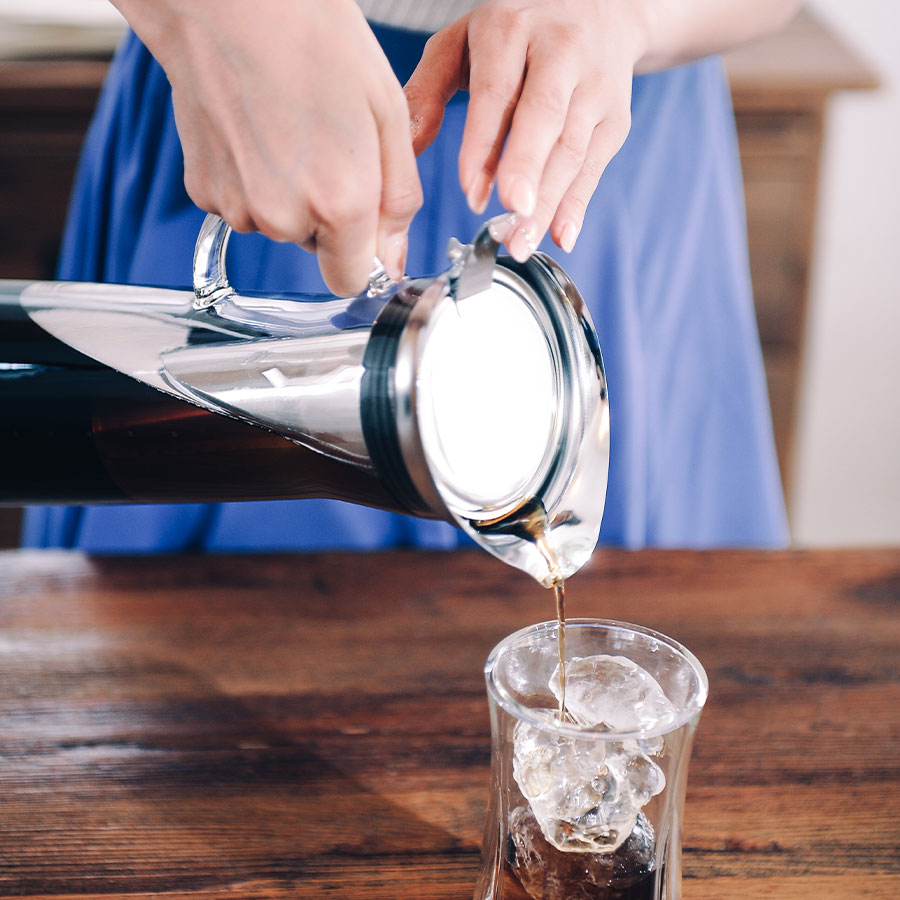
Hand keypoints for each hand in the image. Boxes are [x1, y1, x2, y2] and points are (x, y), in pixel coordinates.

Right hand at [114, 0, 421, 294]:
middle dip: (328, 213)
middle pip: (317, 248)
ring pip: (280, 225)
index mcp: (341, 204)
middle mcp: (285, 217)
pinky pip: (244, 205)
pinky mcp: (204, 191)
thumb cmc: (311, 39)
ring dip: (289, 195)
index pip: (352, 280)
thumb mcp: (387, 115)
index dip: (361, 251)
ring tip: (288, 129)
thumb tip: (392, 261)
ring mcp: (239, 206)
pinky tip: (255, 131)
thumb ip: (397, 200)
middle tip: (325, 144)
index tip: (360, 216)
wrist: (229, 3)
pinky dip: (252, 180)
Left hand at [404, 0, 647, 260]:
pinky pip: (594, 166)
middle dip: (527, 167)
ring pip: (572, 148)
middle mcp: (562, 51)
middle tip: (511, 210)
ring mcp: (595, 86)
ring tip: (521, 243)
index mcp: (513, 28)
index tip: (470, 191)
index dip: (484, 143)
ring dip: (548, 201)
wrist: (602, 8)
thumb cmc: (516, 32)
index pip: (497, 90)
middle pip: (545, 114)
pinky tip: (561, 235)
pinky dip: (578, 205)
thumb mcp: (463, 41)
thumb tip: (405, 147)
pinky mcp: (614, 118)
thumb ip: (428, 90)